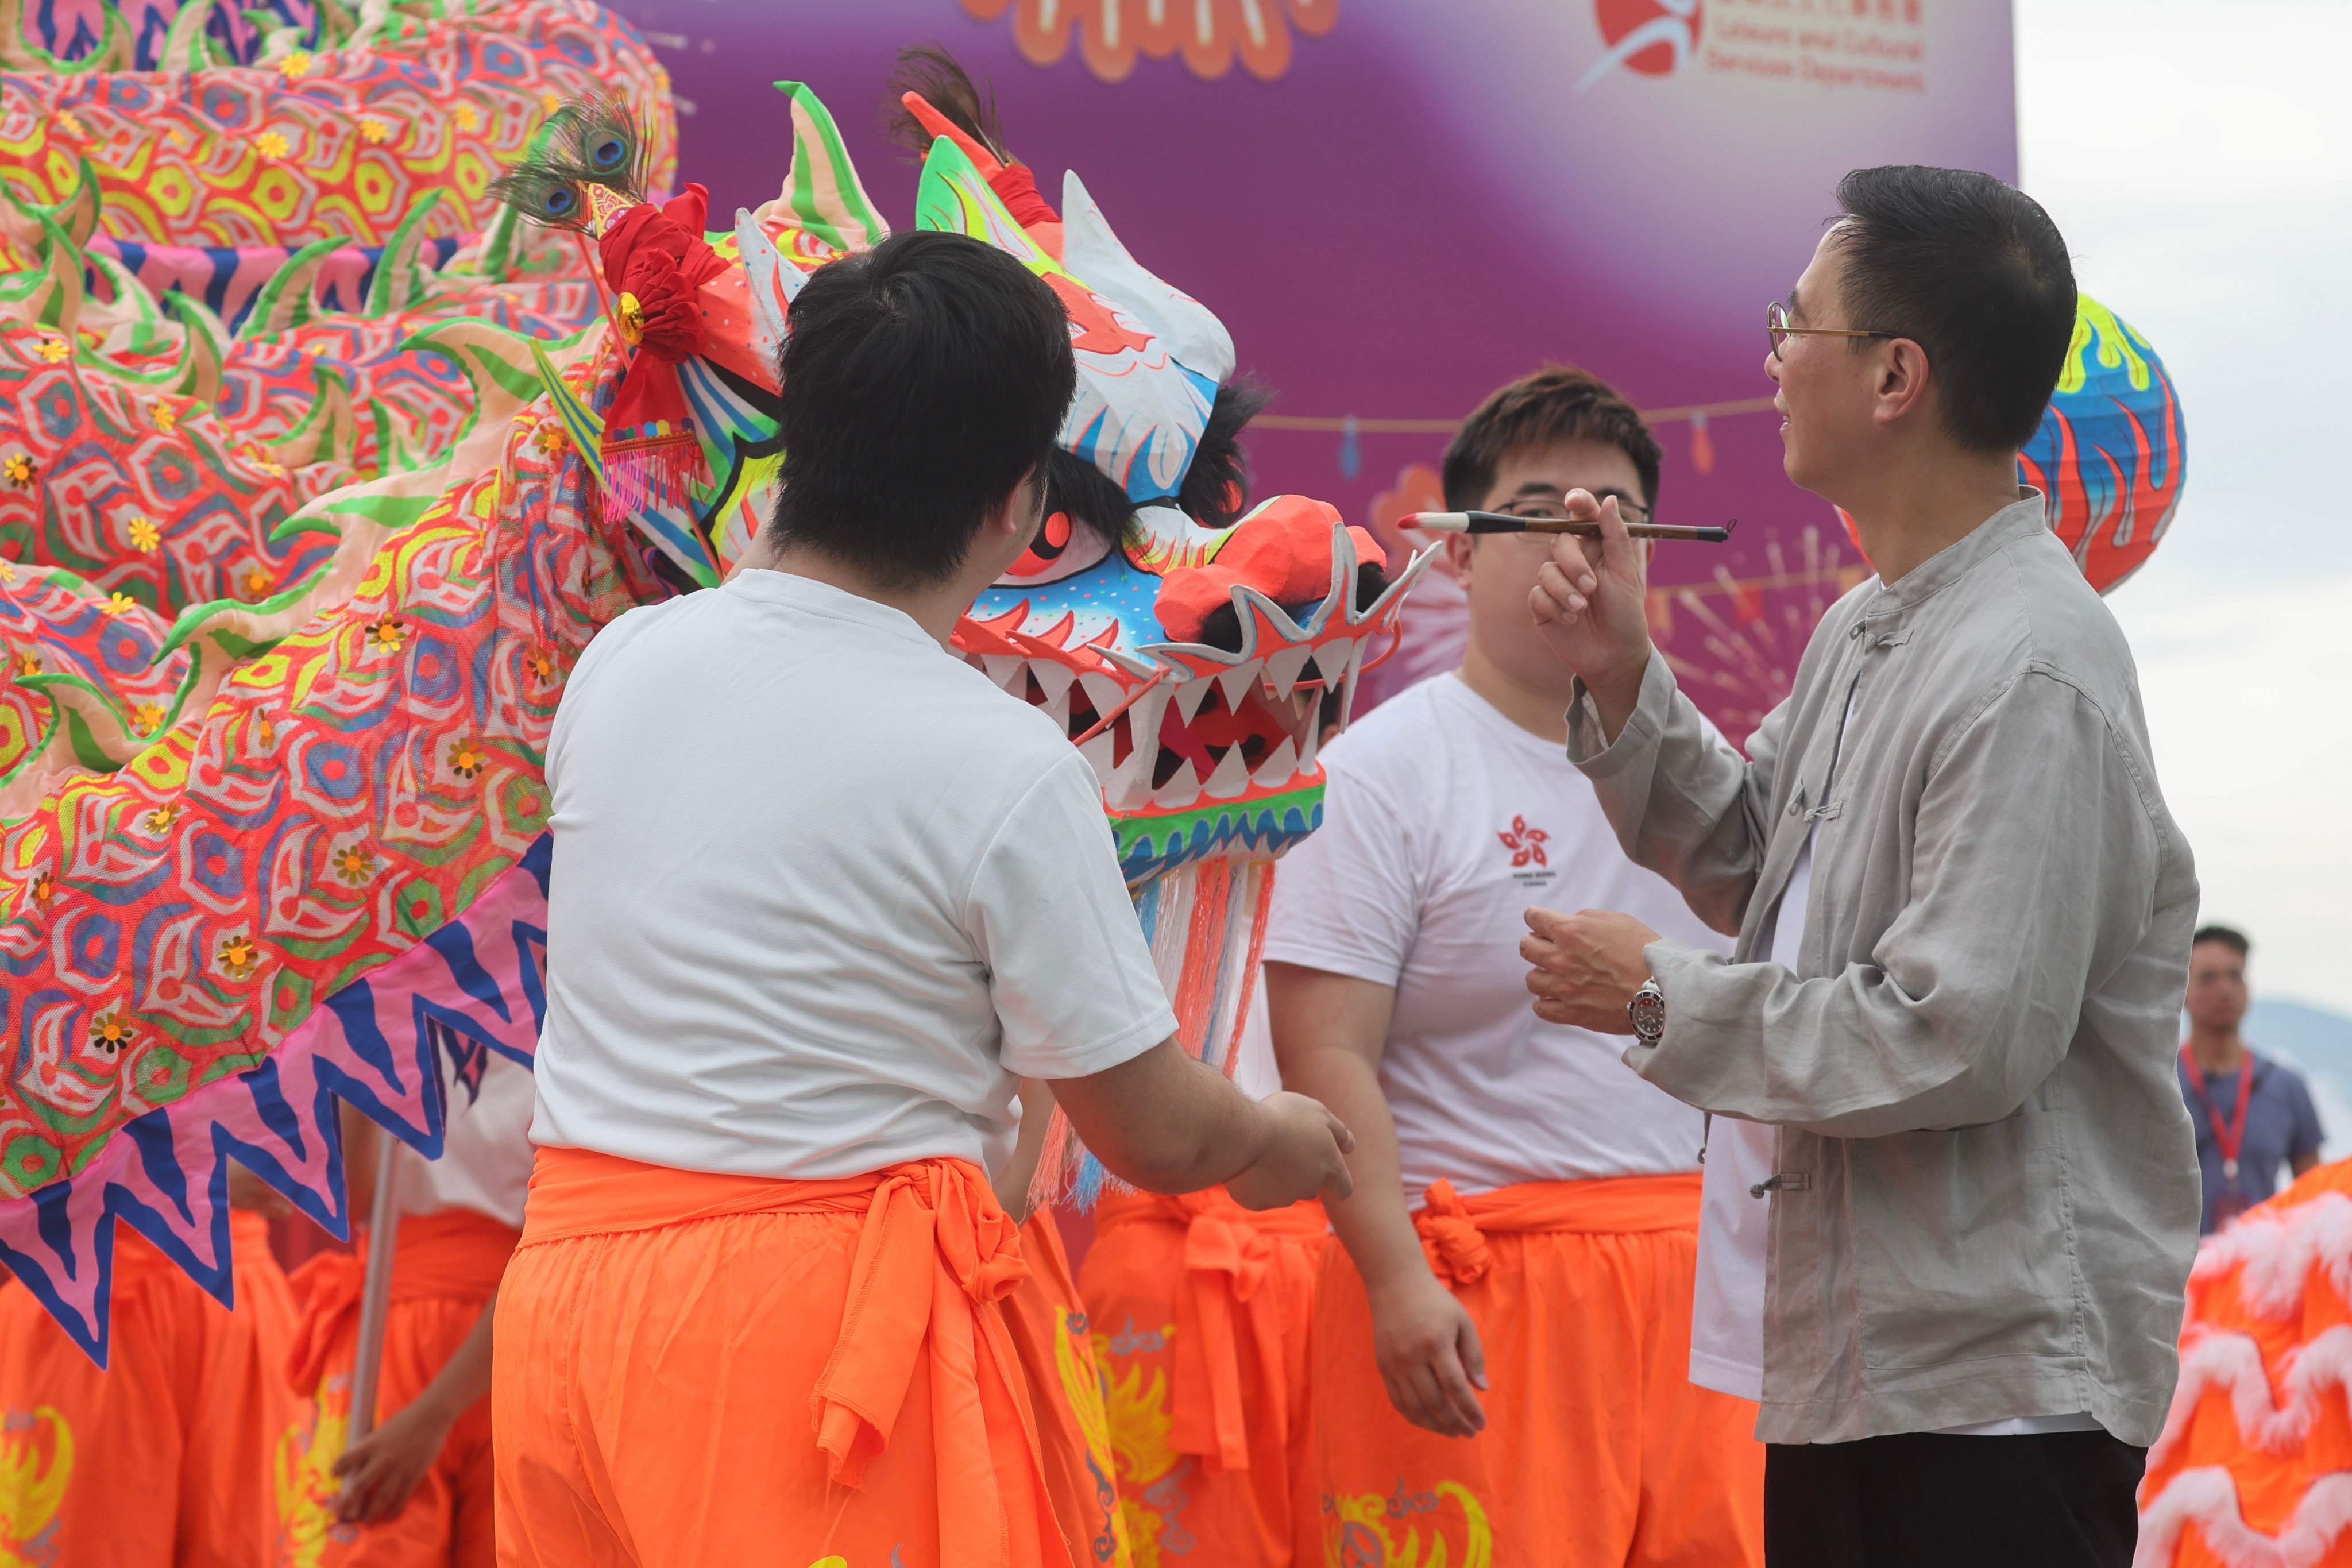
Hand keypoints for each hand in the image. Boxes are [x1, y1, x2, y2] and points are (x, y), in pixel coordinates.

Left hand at [332, 1392, 454, 1523]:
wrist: (432, 1416)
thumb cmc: (408, 1419)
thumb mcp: (384, 1430)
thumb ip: (374, 1446)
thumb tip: (363, 1460)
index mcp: (372, 1444)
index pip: (347, 1459)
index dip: (338, 1467)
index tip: (334, 1474)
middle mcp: (382, 1459)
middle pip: (360, 1486)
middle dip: (348, 1502)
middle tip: (340, 1514)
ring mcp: (398, 1469)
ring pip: (380, 1497)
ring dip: (371, 1512)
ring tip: (367, 1522)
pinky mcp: (413, 1474)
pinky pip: (402, 1496)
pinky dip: (395, 1508)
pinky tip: (391, 1515)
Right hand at [1226, 1091, 1355, 1210]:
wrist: (1244, 1134)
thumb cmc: (1284, 1117)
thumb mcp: (1318, 1113)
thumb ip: (1339, 1132)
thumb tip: (1351, 1147)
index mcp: (1329, 1168)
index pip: (1344, 1189)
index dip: (1337, 1181)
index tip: (1326, 1171)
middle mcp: (1310, 1188)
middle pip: (1311, 1186)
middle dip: (1302, 1172)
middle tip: (1285, 1146)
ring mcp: (1283, 1198)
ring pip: (1284, 1191)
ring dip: (1278, 1176)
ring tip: (1263, 1151)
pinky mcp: (1258, 1203)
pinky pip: (1259, 1194)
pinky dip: (1256, 1183)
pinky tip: (1247, 1164)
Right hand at [1366, 1269, 1486, 1436]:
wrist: (1395, 1284)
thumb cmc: (1435, 1302)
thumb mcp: (1462, 1321)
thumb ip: (1473, 1355)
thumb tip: (1482, 1388)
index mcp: (1436, 1343)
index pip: (1455, 1387)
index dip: (1469, 1410)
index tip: (1481, 1424)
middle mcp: (1412, 1357)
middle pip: (1435, 1402)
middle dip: (1455, 1423)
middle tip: (1469, 1432)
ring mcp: (1394, 1364)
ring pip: (1415, 1407)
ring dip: (1435, 1425)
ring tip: (1452, 1432)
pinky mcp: (1383, 1367)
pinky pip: (1397, 1401)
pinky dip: (1414, 1416)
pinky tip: (1429, 1422)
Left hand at [1520, 907, 1660, 1032]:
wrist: (1663, 991)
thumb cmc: (1645, 952)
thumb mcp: (1618, 920)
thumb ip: (1586, 918)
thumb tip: (1569, 922)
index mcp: (1570, 931)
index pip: (1533, 918)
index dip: (1536, 917)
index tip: (1539, 920)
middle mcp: (1561, 958)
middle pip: (1526, 947)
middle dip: (1536, 942)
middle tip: (1549, 945)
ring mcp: (1563, 988)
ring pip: (1530, 978)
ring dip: (1541, 973)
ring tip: (1557, 974)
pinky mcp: (1571, 1013)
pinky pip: (1540, 1008)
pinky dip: (1545, 1001)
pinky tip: (1557, 996)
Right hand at [1527, 492, 1653, 728]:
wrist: (1615, 656)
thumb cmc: (1626, 615)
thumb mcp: (1626, 575)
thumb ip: (1615, 537)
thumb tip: (1608, 500)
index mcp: (1596, 550)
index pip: (1582, 517)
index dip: (1577, 502)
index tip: (1574, 500)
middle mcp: (1574, 563)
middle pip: (1559, 542)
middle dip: (1573, 563)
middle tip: (1592, 586)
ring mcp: (1557, 585)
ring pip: (1546, 570)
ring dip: (1565, 590)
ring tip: (1582, 609)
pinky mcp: (1543, 606)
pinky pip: (1537, 595)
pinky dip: (1554, 606)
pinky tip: (1570, 621)